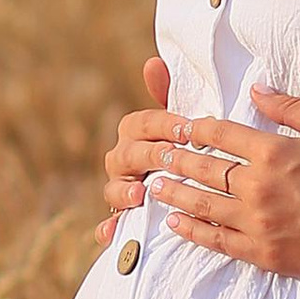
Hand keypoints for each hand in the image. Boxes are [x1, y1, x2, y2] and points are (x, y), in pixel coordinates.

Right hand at [98, 58, 174, 226]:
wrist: (191, 185)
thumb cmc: (186, 147)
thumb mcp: (183, 123)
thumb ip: (168, 94)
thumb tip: (154, 63)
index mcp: (136, 133)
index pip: (141, 123)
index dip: (162, 124)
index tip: (185, 128)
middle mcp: (123, 159)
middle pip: (127, 155)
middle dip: (150, 155)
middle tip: (172, 158)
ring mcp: (120, 189)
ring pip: (113, 189)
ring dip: (124, 191)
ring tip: (140, 194)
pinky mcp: (122, 218)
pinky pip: (109, 226)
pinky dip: (108, 230)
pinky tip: (112, 235)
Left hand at [133, 86, 299, 281]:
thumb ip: (294, 106)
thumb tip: (259, 88)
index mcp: (274, 150)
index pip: (220, 134)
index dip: (194, 128)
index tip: (178, 126)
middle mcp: (259, 186)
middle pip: (203, 168)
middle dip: (176, 159)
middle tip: (155, 155)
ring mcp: (259, 223)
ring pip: (202, 205)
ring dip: (175, 193)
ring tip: (155, 187)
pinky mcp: (265, 254)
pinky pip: (217, 241)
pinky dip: (192, 231)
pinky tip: (174, 224)